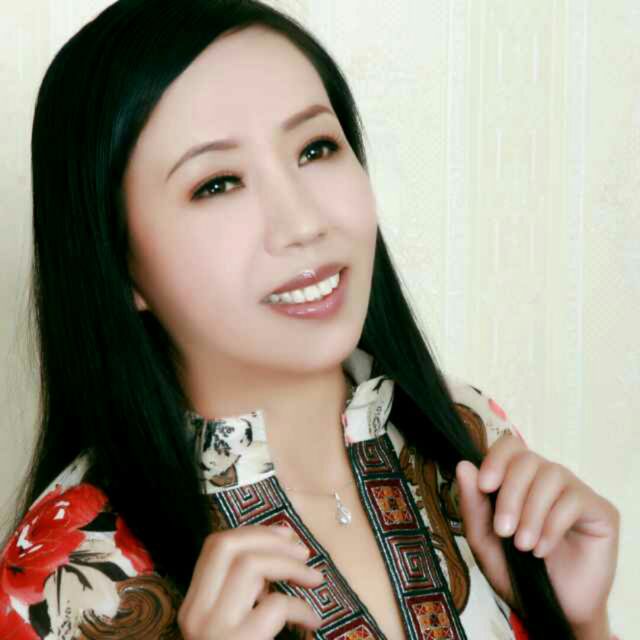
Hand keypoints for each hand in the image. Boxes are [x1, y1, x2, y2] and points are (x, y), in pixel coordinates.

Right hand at [178, 524, 323, 638]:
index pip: (215, 545)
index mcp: (194, 603)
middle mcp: (196, 613)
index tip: (285, 534)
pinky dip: (303, 607)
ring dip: (291, 566)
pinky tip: (313, 620)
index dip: (254, 532)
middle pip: (229, 547)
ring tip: (315, 580)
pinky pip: (276, 606)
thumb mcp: (235, 619)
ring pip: (250, 566)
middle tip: (304, 553)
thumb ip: (248, 589)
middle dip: (271, 540)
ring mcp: (214, 630)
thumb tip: (281, 546)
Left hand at [455, 434, 619, 629]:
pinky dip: (553, 525)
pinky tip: (542, 550)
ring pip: (551, 475)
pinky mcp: (600, 510)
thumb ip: (473, 505)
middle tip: (503, 531)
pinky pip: (574, 500)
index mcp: (518, 478)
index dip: (496, 459)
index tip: (485, 485)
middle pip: (527, 459)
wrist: (552, 610)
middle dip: (510, 494)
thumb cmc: (517, 571)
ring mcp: (575, 491)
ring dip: (531, 512)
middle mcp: (547, 477)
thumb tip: (463, 466)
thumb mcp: (484, 541)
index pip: (510, 446)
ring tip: (523, 546)